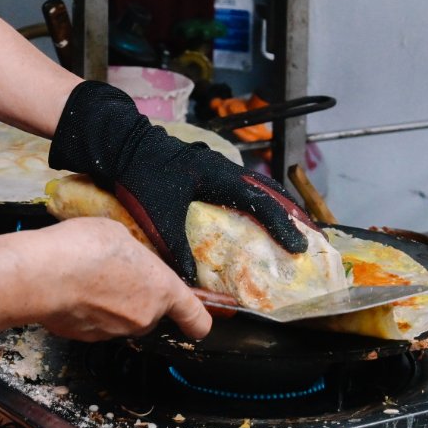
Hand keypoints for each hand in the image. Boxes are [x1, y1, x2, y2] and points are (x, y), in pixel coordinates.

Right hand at [24, 218, 211, 340]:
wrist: (43, 275)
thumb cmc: (85, 248)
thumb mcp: (121, 234)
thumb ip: (134, 253)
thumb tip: (126, 259)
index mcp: (162, 289)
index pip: (194, 316)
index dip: (197, 321)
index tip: (197, 322)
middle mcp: (144, 316)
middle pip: (149, 310)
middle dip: (136, 295)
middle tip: (116, 271)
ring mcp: (114, 331)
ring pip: (119, 317)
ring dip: (109, 301)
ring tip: (87, 274)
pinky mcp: (86, 337)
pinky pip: (93, 322)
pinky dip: (85, 310)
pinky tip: (71, 288)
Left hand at [49, 81, 311, 281]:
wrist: (120, 145)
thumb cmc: (140, 176)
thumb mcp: (159, 217)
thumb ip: (177, 249)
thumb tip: (189, 282)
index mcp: (219, 178)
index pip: (261, 203)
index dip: (282, 226)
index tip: (297, 246)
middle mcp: (223, 168)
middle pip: (268, 189)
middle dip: (289, 211)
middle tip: (307, 232)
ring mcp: (215, 165)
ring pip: (256, 183)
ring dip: (274, 202)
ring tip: (289, 221)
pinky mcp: (204, 168)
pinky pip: (240, 182)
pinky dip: (255, 196)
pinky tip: (252, 210)